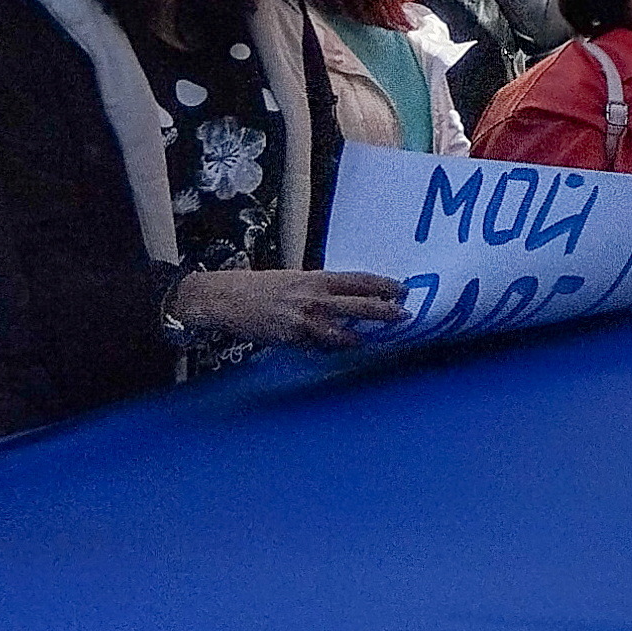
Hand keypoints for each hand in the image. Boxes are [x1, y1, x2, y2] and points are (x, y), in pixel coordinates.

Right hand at [174, 268, 410, 349]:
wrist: (227, 298)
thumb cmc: (263, 286)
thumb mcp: (297, 279)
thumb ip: (323, 288)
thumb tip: (349, 298)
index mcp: (318, 278)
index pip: (360, 280)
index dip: (383, 285)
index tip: (401, 290)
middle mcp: (314, 298)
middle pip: (359, 306)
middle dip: (385, 312)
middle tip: (404, 315)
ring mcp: (303, 322)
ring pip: (342, 334)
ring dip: (361, 338)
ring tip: (375, 341)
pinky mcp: (291, 341)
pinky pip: (318, 349)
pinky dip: (330, 350)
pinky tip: (340, 352)